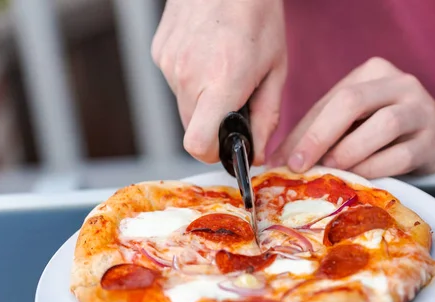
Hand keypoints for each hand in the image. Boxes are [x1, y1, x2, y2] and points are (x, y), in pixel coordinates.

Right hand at [151, 0, 286, 164]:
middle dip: (213, 125)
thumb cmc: (257, 16)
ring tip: (221, 70)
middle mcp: (188, 76)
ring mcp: (169, 63)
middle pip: (192, 128)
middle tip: (233, 99)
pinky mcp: (159, 52)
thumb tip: (256, 153)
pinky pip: (174, 82)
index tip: (226, 146)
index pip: (197, 144)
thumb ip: (266, 119)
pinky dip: (190, 80)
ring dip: (202, 101)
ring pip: (183, 106)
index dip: (212, 153)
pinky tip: (206, 56)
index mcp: (222, 83)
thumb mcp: (275, 70)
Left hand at [269, 57, 434, 177]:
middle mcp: (399, 83)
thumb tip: (277, 161)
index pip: (332, 99)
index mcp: (373, 73)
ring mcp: (421, 109)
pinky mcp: (434, 139)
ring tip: (331, 169)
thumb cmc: (384, 130)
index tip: (283, 160)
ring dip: (350, 151)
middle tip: (300, 165)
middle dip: (320, 136)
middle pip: (353, 102)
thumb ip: (317, 133)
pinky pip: (402, 154)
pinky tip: (360, 178)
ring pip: (384, 125)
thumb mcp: (352, 122)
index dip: (304, 131)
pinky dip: (375, 168)